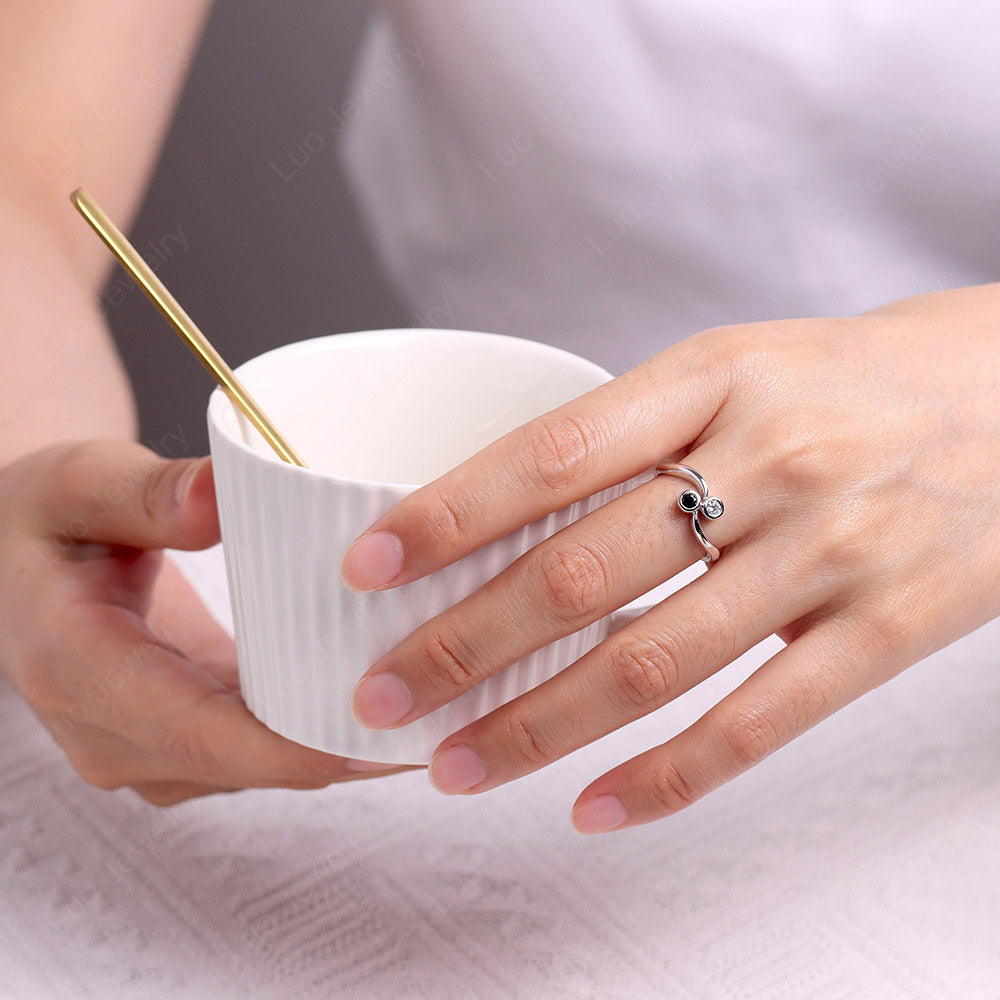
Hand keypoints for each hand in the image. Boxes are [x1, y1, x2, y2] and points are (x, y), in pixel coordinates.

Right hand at [0, 440, 412, 805]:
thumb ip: (145, 492)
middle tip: (442, 718)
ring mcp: (145, 749)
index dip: (302, 748)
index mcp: (80, 673)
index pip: (206, 737)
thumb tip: (217, 495)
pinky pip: (255, 752)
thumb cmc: (46, 520)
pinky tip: (380, 705)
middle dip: (344, 753)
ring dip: (339, 750)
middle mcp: (112, 735)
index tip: (386, 735)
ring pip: (260, 768)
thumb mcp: (78, 485)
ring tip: (429, 714)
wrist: (19, 560)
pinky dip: (315, 735)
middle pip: (250, 764)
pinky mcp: (176, 741)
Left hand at [340, 283, 999, 832]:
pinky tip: (592, 810)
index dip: (449, 514)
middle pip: (583, 571)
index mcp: (714, 376)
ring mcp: (831, 549)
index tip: (367, 567)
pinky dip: (669, 779)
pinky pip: (762, 722)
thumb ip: (636, 432)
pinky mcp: (891, 628)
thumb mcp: (742, 365)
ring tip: (453, 766)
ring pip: (655, 661)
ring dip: (538, 727)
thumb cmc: (853, 379)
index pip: (552, 452)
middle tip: (380, 694)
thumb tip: (504, 509)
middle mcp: (768, 460)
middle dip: (465, 643)